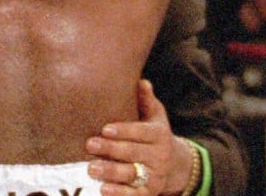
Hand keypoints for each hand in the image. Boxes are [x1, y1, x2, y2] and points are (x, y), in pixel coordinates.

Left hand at [86, 80, 191, 194]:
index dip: (124, 131)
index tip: (105, 128)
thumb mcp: (155, 115)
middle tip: (90, 144)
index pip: (141, 132)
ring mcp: (154, 176)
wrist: (175, 165)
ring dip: (111, 173)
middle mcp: (159, 156)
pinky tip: (104, 190)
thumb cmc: (154, 134)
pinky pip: (135, 195)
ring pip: (132, 175)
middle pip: (133, 153)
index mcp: (159, 135)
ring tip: (92, 169)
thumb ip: (146, 100)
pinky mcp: (149, 192)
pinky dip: (120, 194)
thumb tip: (141, 81)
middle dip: (111, 149)